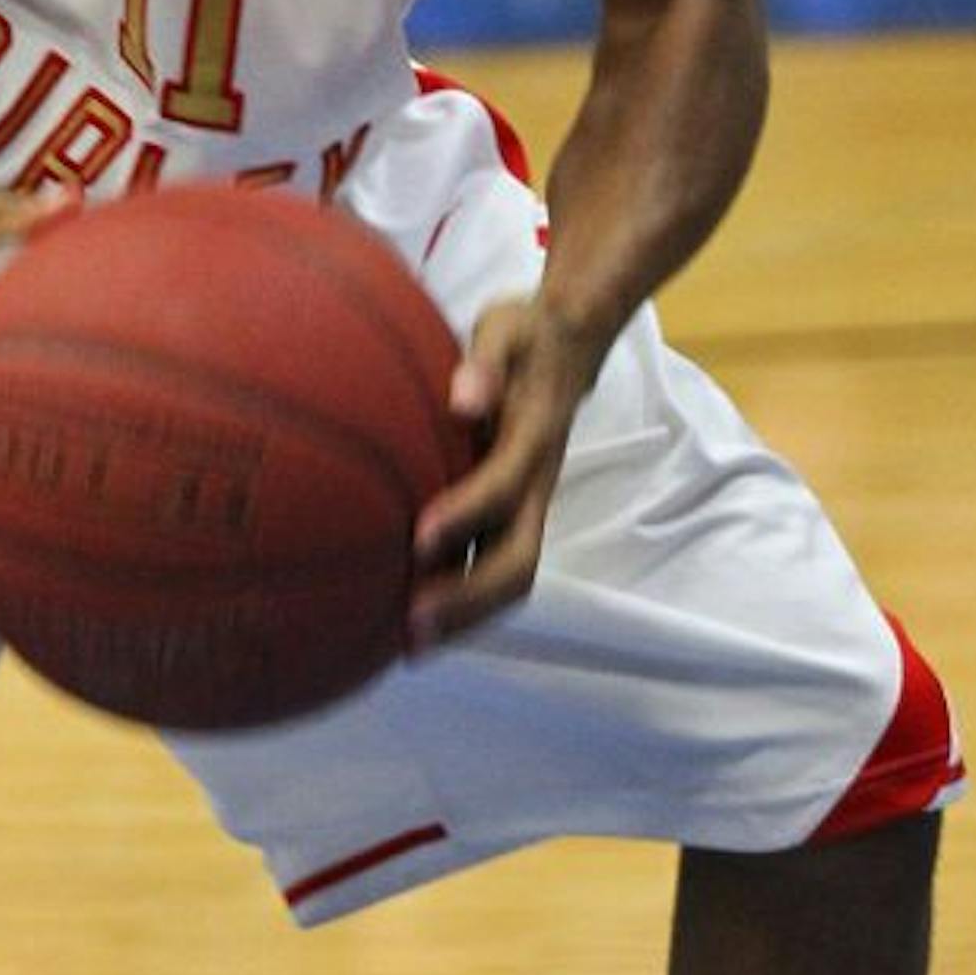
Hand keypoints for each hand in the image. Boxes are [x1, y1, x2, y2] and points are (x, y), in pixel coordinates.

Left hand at [407, 294, 595, 648]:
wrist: (571, 344)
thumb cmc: (524, 336)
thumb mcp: (506, 327)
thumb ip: (486, 359)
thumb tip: (463, 400)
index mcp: (534, 437)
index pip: (504, 484)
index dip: (466, 514)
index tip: (418, 539)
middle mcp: (535, 484)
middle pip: (517, 560)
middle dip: (468, 600)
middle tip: (409, 627)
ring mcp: (528, 506)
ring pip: (509, 576)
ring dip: (464, 616)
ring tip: (404, 647)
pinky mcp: (513, 515)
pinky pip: (492, 567)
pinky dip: (459, 602)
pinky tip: (404, 619)